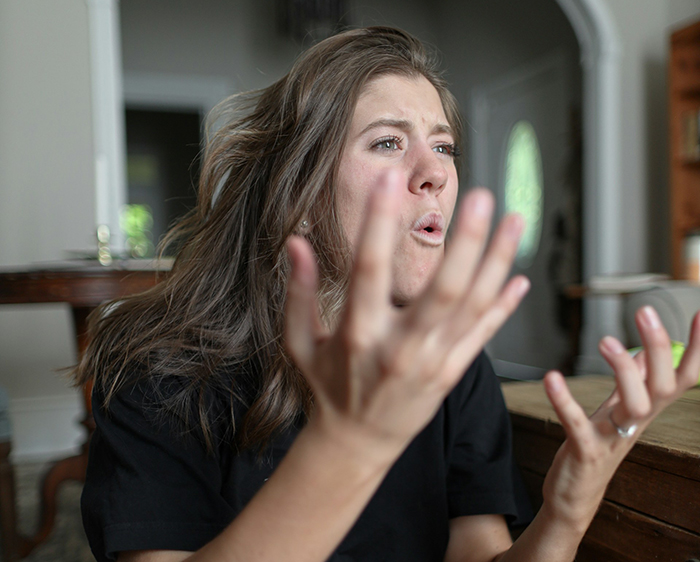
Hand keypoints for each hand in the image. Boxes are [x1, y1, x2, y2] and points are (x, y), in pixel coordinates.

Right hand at [284, 171, 529, 462]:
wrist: (358, 441)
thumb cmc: (328, 385)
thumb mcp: (300, 342)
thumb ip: (298, 292)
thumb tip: (295, 242)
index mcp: (357, 335)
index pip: (368, 272)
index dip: (377, 224)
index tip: (387, 179)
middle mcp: (401, 348)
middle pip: (442, 292)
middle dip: (465, 243)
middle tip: (482, 197)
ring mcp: (433, 362)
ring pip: (473, 308)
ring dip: (498, 262)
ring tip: (516, 219)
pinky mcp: (452, 372)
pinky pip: (483, 335)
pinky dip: (504, 306)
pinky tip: (521, 277)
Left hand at [539, 307, 699, 531]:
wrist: (573, 498)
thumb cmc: (595, 448)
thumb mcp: (615, 412)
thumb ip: (629, 383)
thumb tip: (642, 352)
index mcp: (644, 410)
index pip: (680, 378)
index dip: (696, 349)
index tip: (699, 313)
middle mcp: (635, 423)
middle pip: (660, 386)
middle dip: (659, 348)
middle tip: (646, 311)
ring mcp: (611, 439)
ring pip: (633, 405)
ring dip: (622, 371)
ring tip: (606, 339)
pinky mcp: (584, 452)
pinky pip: (578, 425)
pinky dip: (565, 401)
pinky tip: (551, 377)